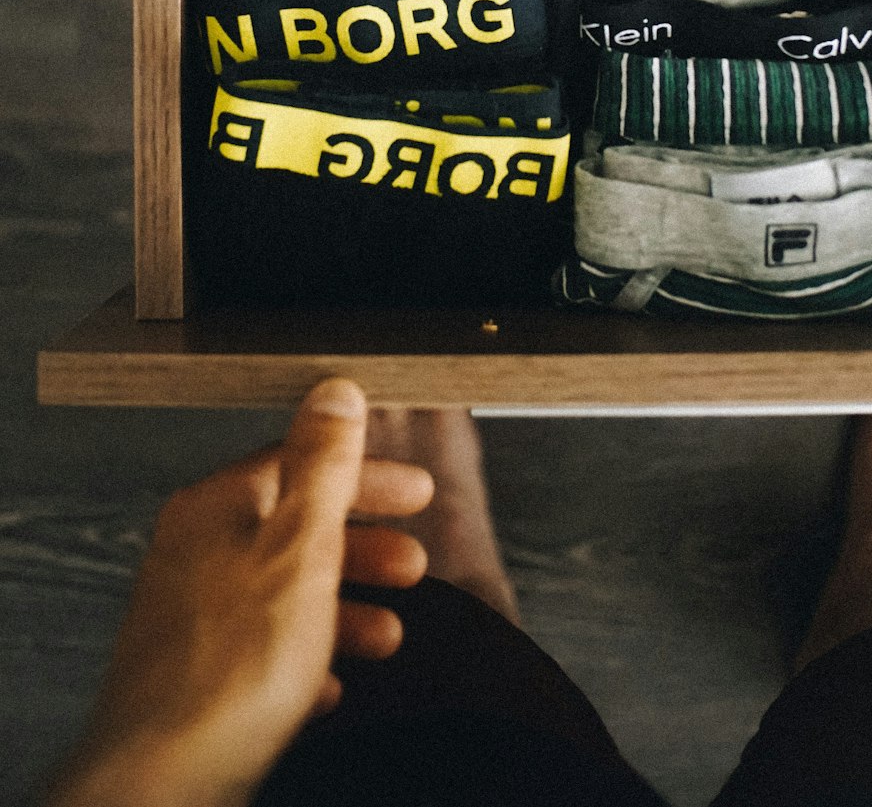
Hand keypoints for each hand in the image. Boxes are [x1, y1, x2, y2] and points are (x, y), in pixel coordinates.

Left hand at [48, 378, 433, 806]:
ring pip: (282, 595)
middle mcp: (194, 554)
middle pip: (294, 530)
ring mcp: (191, 618)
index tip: (414, 493)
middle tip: (413, 561)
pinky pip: (261, 655)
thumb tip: (334, 394)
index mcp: (216, 509)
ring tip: (390, 632)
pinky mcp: (194, 678)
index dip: (366, 478)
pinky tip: (332, 680)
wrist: (166, 778)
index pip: (300, 465)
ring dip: (345, 608)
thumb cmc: (231, 668)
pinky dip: (306, 659)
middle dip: (364, 547)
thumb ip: (323, 465)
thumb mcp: (301, 544)